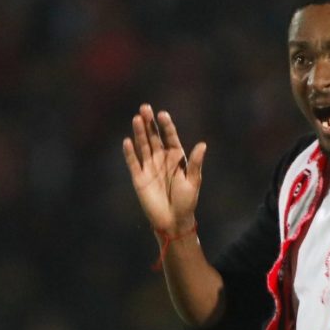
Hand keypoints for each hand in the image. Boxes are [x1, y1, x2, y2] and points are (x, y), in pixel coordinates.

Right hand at [123, 103, 206, 234]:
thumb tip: (202, 145)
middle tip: (145, 108)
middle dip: (149, 123)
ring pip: (143, 146)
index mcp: (176, 158)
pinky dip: (130, 153)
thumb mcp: (193, 181)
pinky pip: (133, 162)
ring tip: (137, 118)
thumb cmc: (187, 201)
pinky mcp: (139, 178)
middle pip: (154, 137)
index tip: (162, 115)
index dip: (166, 126)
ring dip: (139, 133)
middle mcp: (161, 159)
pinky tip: (127, 141)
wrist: (174, 220)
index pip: (170, 137)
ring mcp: (149, 167)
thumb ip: (194, 163)